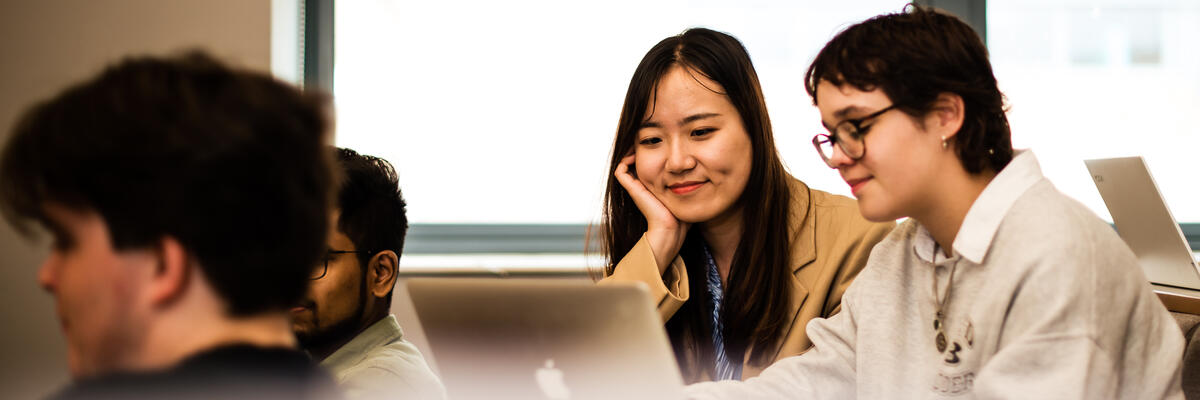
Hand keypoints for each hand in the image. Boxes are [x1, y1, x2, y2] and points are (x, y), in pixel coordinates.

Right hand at [614, 154, 690, 274]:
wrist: (671, 228)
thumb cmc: (679, 216)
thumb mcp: (684, 194)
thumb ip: (688, 184)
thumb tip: (698, 174)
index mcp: (652, 186)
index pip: (646, 165)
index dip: (648, 153)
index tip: (658, 146)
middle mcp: (642, 185)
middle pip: (634, 163)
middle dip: (639, 150)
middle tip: (646, 142)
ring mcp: (635, 187)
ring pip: (625, 164)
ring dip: (630, 153)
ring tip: (639, 146)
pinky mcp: (632, 189)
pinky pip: (620, 171)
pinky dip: (624, 161)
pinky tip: (635, 156)